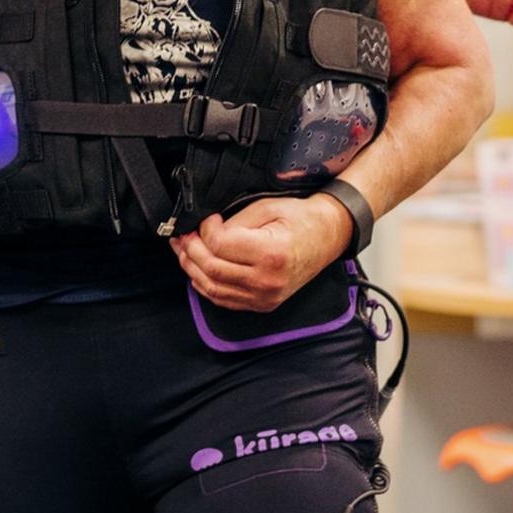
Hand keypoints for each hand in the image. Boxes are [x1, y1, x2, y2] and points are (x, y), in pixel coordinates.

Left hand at [170, 195, 351, 311]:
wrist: (328, 236)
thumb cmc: (301, 219)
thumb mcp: (266, 208)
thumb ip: (233, 222)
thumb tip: (206, 232)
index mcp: (271, 254)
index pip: (219, 246)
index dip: (205, 230)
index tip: (207, 219)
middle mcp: (267, 281)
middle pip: (211, 269)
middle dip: (190, 249)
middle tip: (184, 234)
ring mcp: (265, 297)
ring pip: (212, 288)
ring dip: (192, 268)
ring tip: (184, 250)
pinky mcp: (262, 304)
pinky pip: (224, 299)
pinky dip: (206, 285)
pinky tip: (197, 269)